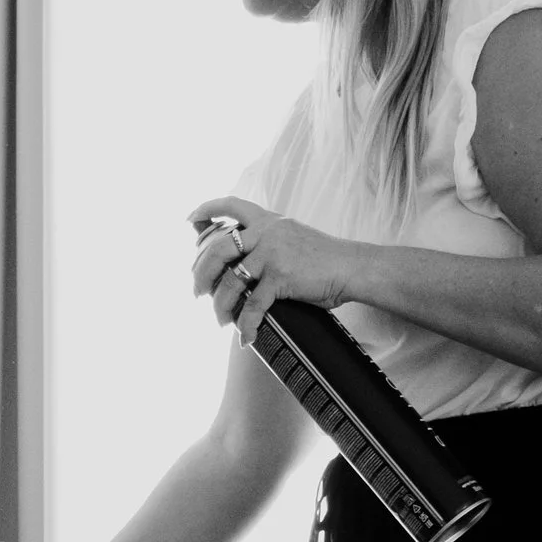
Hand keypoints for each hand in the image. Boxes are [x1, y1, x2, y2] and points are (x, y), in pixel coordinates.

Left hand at [189, 200, 358, 341]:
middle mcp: (266, 232)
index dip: (206, 209)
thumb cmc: (323, 257)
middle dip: (201, 272)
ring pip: (231, 280)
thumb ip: (267, 240)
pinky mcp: (281, 276)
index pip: (231, 205)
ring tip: (219, 318)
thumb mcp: (292, 236)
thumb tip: (241, 260)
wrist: (351, 267)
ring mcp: (272, 254)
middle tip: (197, 291)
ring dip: (220, 304)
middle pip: (218, 248)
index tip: (190, 219)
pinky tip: (245, 336)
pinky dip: (246, 324)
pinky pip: (253, 305)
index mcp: (268, 220)